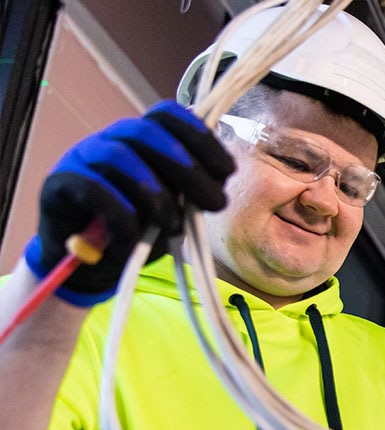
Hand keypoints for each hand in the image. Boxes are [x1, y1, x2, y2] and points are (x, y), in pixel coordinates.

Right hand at [28, 100, 234, 305]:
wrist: (92, 261)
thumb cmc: (139, 228)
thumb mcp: (175, 208)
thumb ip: (192, 191)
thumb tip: (217, 186)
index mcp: (142, 138)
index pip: (170, 115)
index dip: (201, 137)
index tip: (227, 171)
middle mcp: (112, 140)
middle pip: (147, 132)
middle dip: (188, 167)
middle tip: (212, 203)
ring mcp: (82, 158)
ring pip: (120, 157)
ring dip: (156, 194)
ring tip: (172, 226)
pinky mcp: (60, 184)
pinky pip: (94, 189)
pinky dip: (121, 216)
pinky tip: (134, 237)